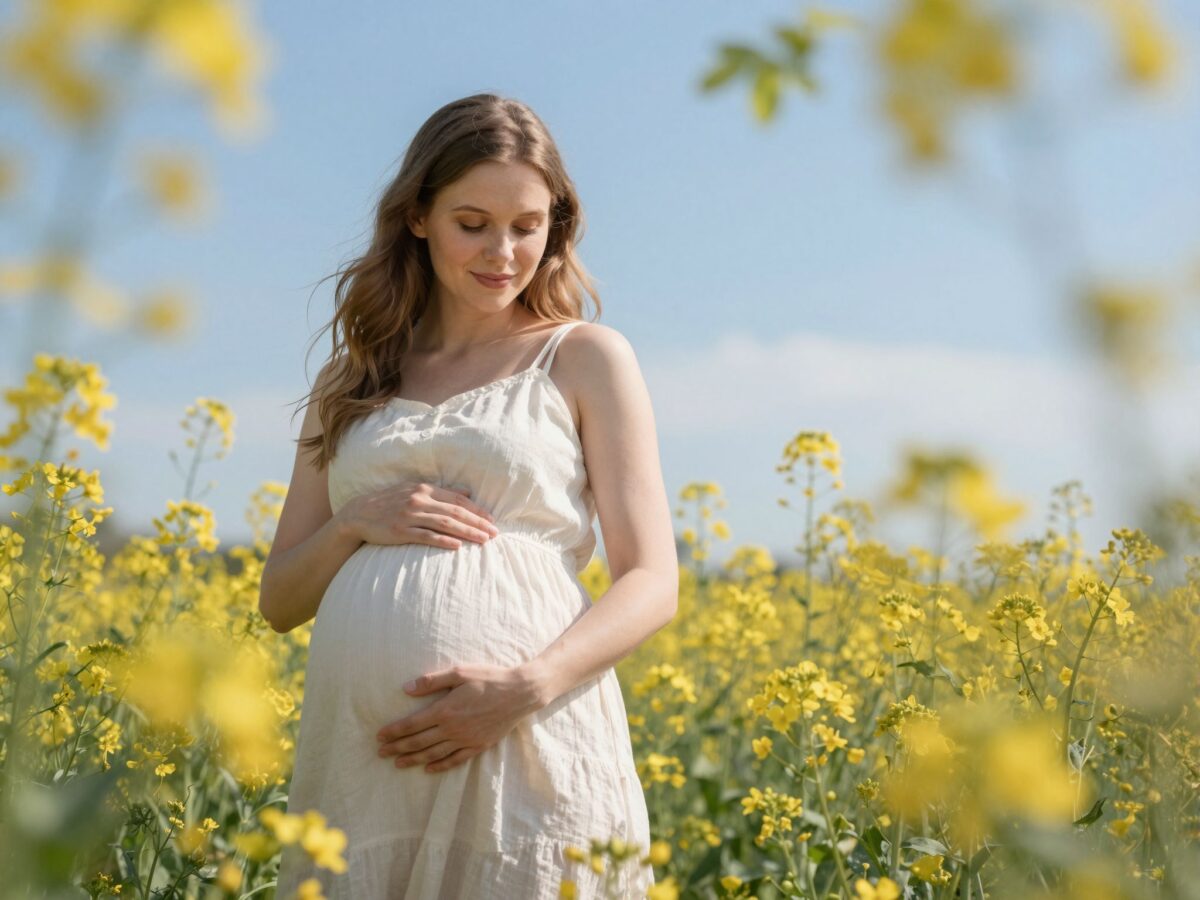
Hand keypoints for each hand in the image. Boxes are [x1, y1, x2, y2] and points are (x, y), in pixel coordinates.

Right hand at [340, 481, 498, 548]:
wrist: (359, 514)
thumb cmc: (391, 503)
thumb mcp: (415, 491)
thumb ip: (441, 492)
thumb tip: (468, 491)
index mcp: (424, 489)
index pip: (458, 499)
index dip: (477, 510)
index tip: (492, 520)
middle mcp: (419, 500)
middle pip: (455, 512)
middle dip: (478, 523)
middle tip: (494, 533)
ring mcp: (409, 515)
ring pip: (445, 524)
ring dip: (467, 532)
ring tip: (483, 540)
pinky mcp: (400, 530)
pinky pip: (426, 536)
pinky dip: (443, 540)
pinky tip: (457, 546)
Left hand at [375, 663, 546, 772]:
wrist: (520, 693)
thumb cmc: (489, 678)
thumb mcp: (460, 672)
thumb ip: (432, 681)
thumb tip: (406, 689)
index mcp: (445, 709)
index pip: (412, 724)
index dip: (394, 731)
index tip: (379, 736)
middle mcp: (452, 728)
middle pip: (418, 742)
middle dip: (397, 748)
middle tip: (381, 753)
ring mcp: (466, 739)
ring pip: (433, 754)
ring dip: (413, 759)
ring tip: (398, 763)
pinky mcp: (478, 746)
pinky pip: (455, 760)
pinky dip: (439, 766)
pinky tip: (428, 768)